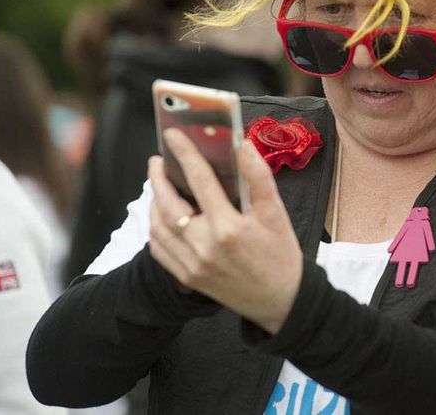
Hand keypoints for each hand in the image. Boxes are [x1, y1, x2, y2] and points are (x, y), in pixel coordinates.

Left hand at [148, 129, 302, 333]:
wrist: (281, 300)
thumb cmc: (281, 254)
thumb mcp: (276, 213)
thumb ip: (258, 177)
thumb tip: (242, 145)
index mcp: (228, 227)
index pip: (199, 180)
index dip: (185, 153)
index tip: (173, 134)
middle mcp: (204, 245)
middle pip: (168, 203)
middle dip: (159, 178)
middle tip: (159, 161)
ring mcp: (192, 264)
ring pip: (158, 226)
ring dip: (154, 202)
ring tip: (160, 186)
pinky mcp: (187, 277)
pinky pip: (159, 249)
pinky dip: (155, 228)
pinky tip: (163, 216)